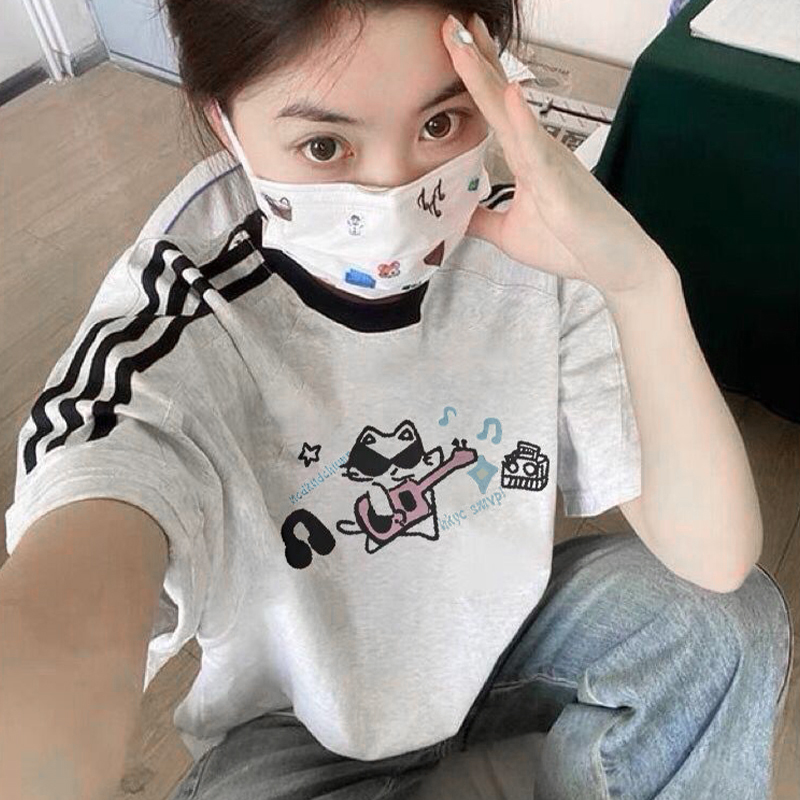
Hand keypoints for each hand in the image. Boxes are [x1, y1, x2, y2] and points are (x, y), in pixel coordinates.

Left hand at [442, 13, 666, 294]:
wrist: (616, 267)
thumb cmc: (570, 246)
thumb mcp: (510, 234)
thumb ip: (482, 219)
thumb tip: (452, 215)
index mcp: (528, 158)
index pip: (496, 109)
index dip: (476, 74)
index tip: (454, 40)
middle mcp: (539, 150)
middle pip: (500, 99)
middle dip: (474, 60)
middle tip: (450, 22)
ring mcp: (552, 164)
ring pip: (513, 116)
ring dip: (487, 79)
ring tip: (464, 42)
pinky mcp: (561, 186)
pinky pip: (539, 151)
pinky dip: (523, 122)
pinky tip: (508, 94)